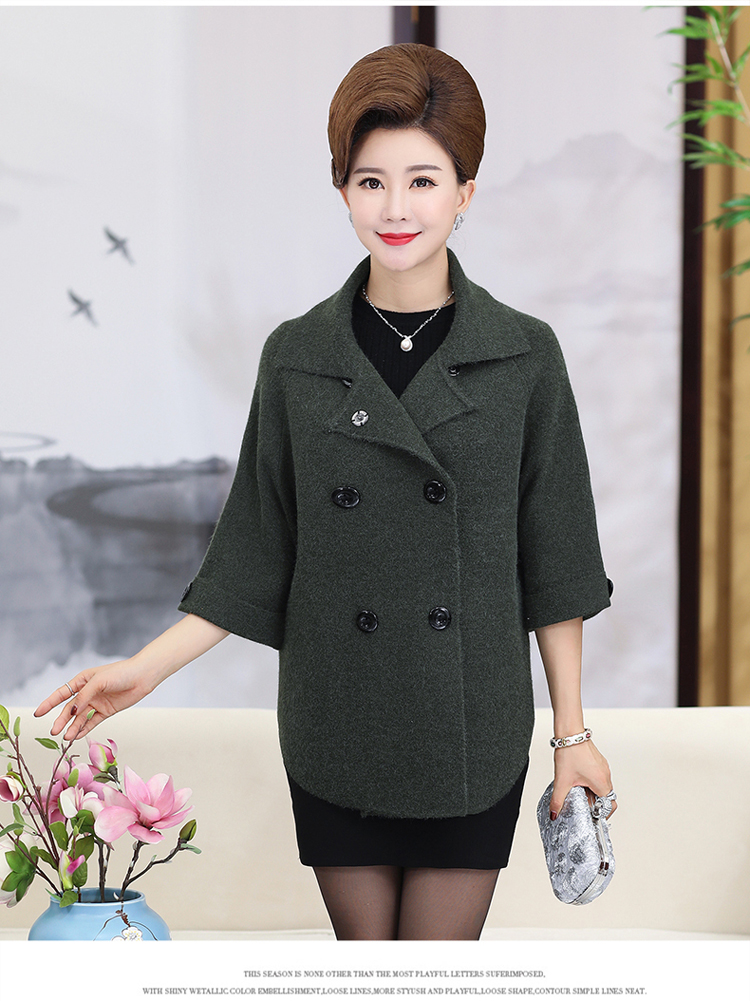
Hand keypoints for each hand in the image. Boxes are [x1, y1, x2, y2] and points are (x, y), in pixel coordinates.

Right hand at [33, 658, 154, 741]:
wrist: (143, 677)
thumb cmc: (121, 673)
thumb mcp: (99, 681)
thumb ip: (84, 696)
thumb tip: (71, 712)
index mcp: (83, 680)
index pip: (62, 693)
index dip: (49, 703)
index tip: (38, 713)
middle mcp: (88, 692)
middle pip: (70, 709)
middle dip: (61, 720)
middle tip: (53, 731)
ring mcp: (96, 703)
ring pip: (80, 718)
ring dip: (72, 727)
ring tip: (66, 738)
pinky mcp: (106, 711)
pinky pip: (92, 722)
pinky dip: (84, 729)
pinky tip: (76, 736)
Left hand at [549, 739, 615, 820]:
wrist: (569, 733)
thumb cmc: (570, 752)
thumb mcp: (562, 781)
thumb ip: (558, 800)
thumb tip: (555, 813)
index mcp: (601, 782)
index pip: (608, 806)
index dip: (600, 813)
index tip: (591, 816)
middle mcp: (605, 774)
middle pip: (605, 797)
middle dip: (594, 803)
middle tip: (581, 803)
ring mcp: (603, 767)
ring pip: (602, 786)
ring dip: (592, 792)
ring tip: (577, 790)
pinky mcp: (598, 761)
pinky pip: (598, 776)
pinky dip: (590, 782)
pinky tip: (577, 779)